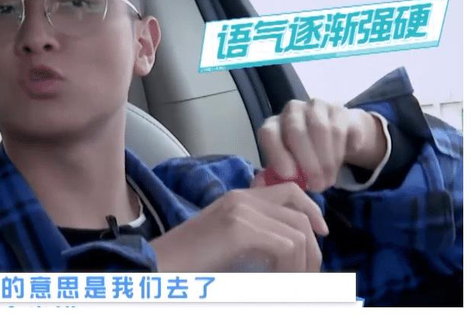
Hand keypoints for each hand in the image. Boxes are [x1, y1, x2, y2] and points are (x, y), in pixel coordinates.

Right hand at [150, 183, 327, 271]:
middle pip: (299, 211)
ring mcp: (240, 210)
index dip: (311, 211)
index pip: (289, 191)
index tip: (321, 235)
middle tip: (309, 275)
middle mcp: (241, 198)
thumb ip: (257, 238)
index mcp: (237, 198)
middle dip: (313, 245)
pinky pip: (288, 246)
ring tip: (292, 286)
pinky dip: (291, 270)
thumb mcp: (228, 246)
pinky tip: (277, 284)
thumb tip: (296, 250)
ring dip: (303, 264)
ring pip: (298, 232)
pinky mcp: (239, 228)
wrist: (156, 268)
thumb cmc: (189, 265)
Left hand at [253, 99, 387, 192]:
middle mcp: (292, 110)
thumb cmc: (301, 156)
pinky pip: (343, 128)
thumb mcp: (287, 165)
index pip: (269, 133)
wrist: (331, 135)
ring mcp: (316, 106)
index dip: (278, 154)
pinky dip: (345, 148)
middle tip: (317, 185)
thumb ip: (277, 175)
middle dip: (308, 163)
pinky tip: (345, 159)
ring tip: (329, 180)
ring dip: (328, 160)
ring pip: (322, 129)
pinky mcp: (339, 109)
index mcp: (273, 124)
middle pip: (297, 131)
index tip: (290, 176)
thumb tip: (268, 188)